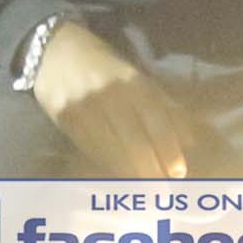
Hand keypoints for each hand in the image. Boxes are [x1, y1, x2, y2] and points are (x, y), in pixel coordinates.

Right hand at [27, 19, 212, 178]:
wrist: (53, 52)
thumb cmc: (103, 66)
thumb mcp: (135, 78)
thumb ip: (162, 106)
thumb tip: (189, 138)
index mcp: (133, 81)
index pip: (155, 118)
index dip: (167, 147)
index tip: (178, 172)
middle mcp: (109, 93)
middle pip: (134, 139)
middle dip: (150, 168)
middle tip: (162, 191)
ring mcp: (84, 106)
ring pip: (111, 148)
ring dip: (129, 172)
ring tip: (144, 190)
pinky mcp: (64, 118)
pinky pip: (90, 147)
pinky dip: (106, 164)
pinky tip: (118, 176)